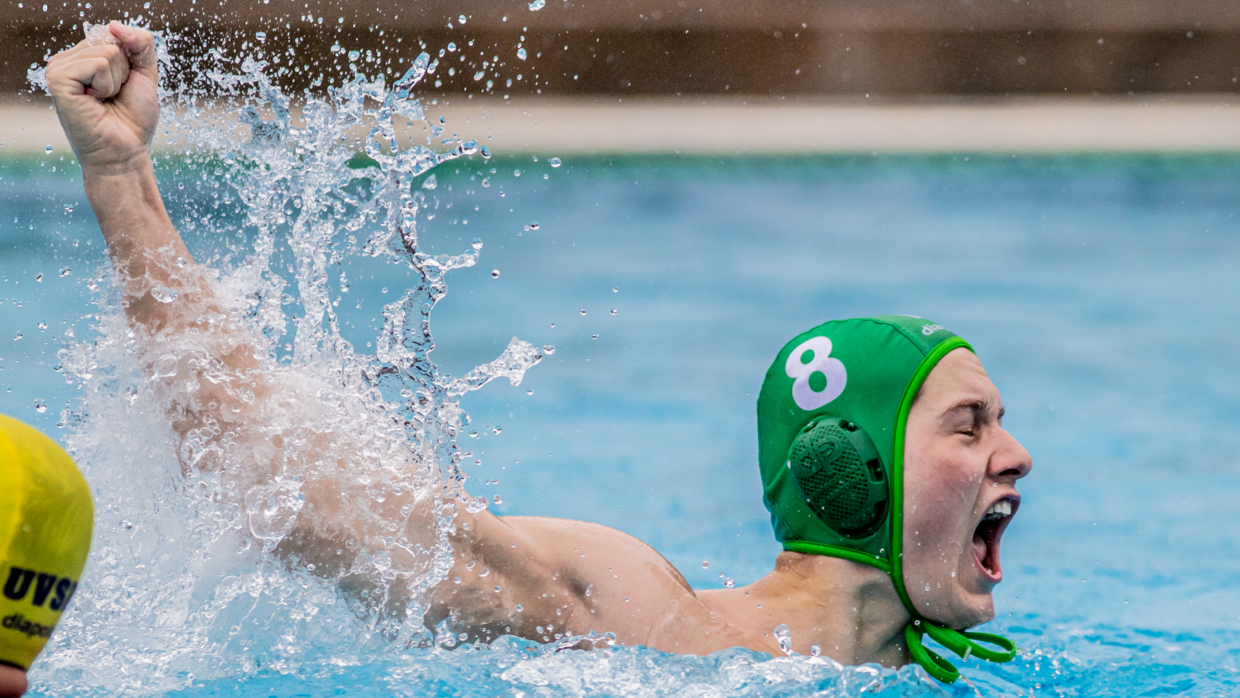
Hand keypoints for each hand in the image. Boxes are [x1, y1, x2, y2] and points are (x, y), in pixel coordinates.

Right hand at [45, 22, 158, 170]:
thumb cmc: (133, 119)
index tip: (122, 88)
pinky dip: (106, 85)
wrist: (125, 152)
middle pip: (111, 40)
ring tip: (104, 100)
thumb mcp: (145, 74)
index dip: (131, 62)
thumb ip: (140, 44)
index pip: (115, 34)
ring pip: (106, 51)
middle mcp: (68, 60)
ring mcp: (59, 68)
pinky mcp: (57, 79)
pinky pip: (97, 63)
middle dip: (124, 72)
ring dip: (116, 80)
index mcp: (83, 57)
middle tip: (113, 97)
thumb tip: (115, 25)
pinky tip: (95, 101)